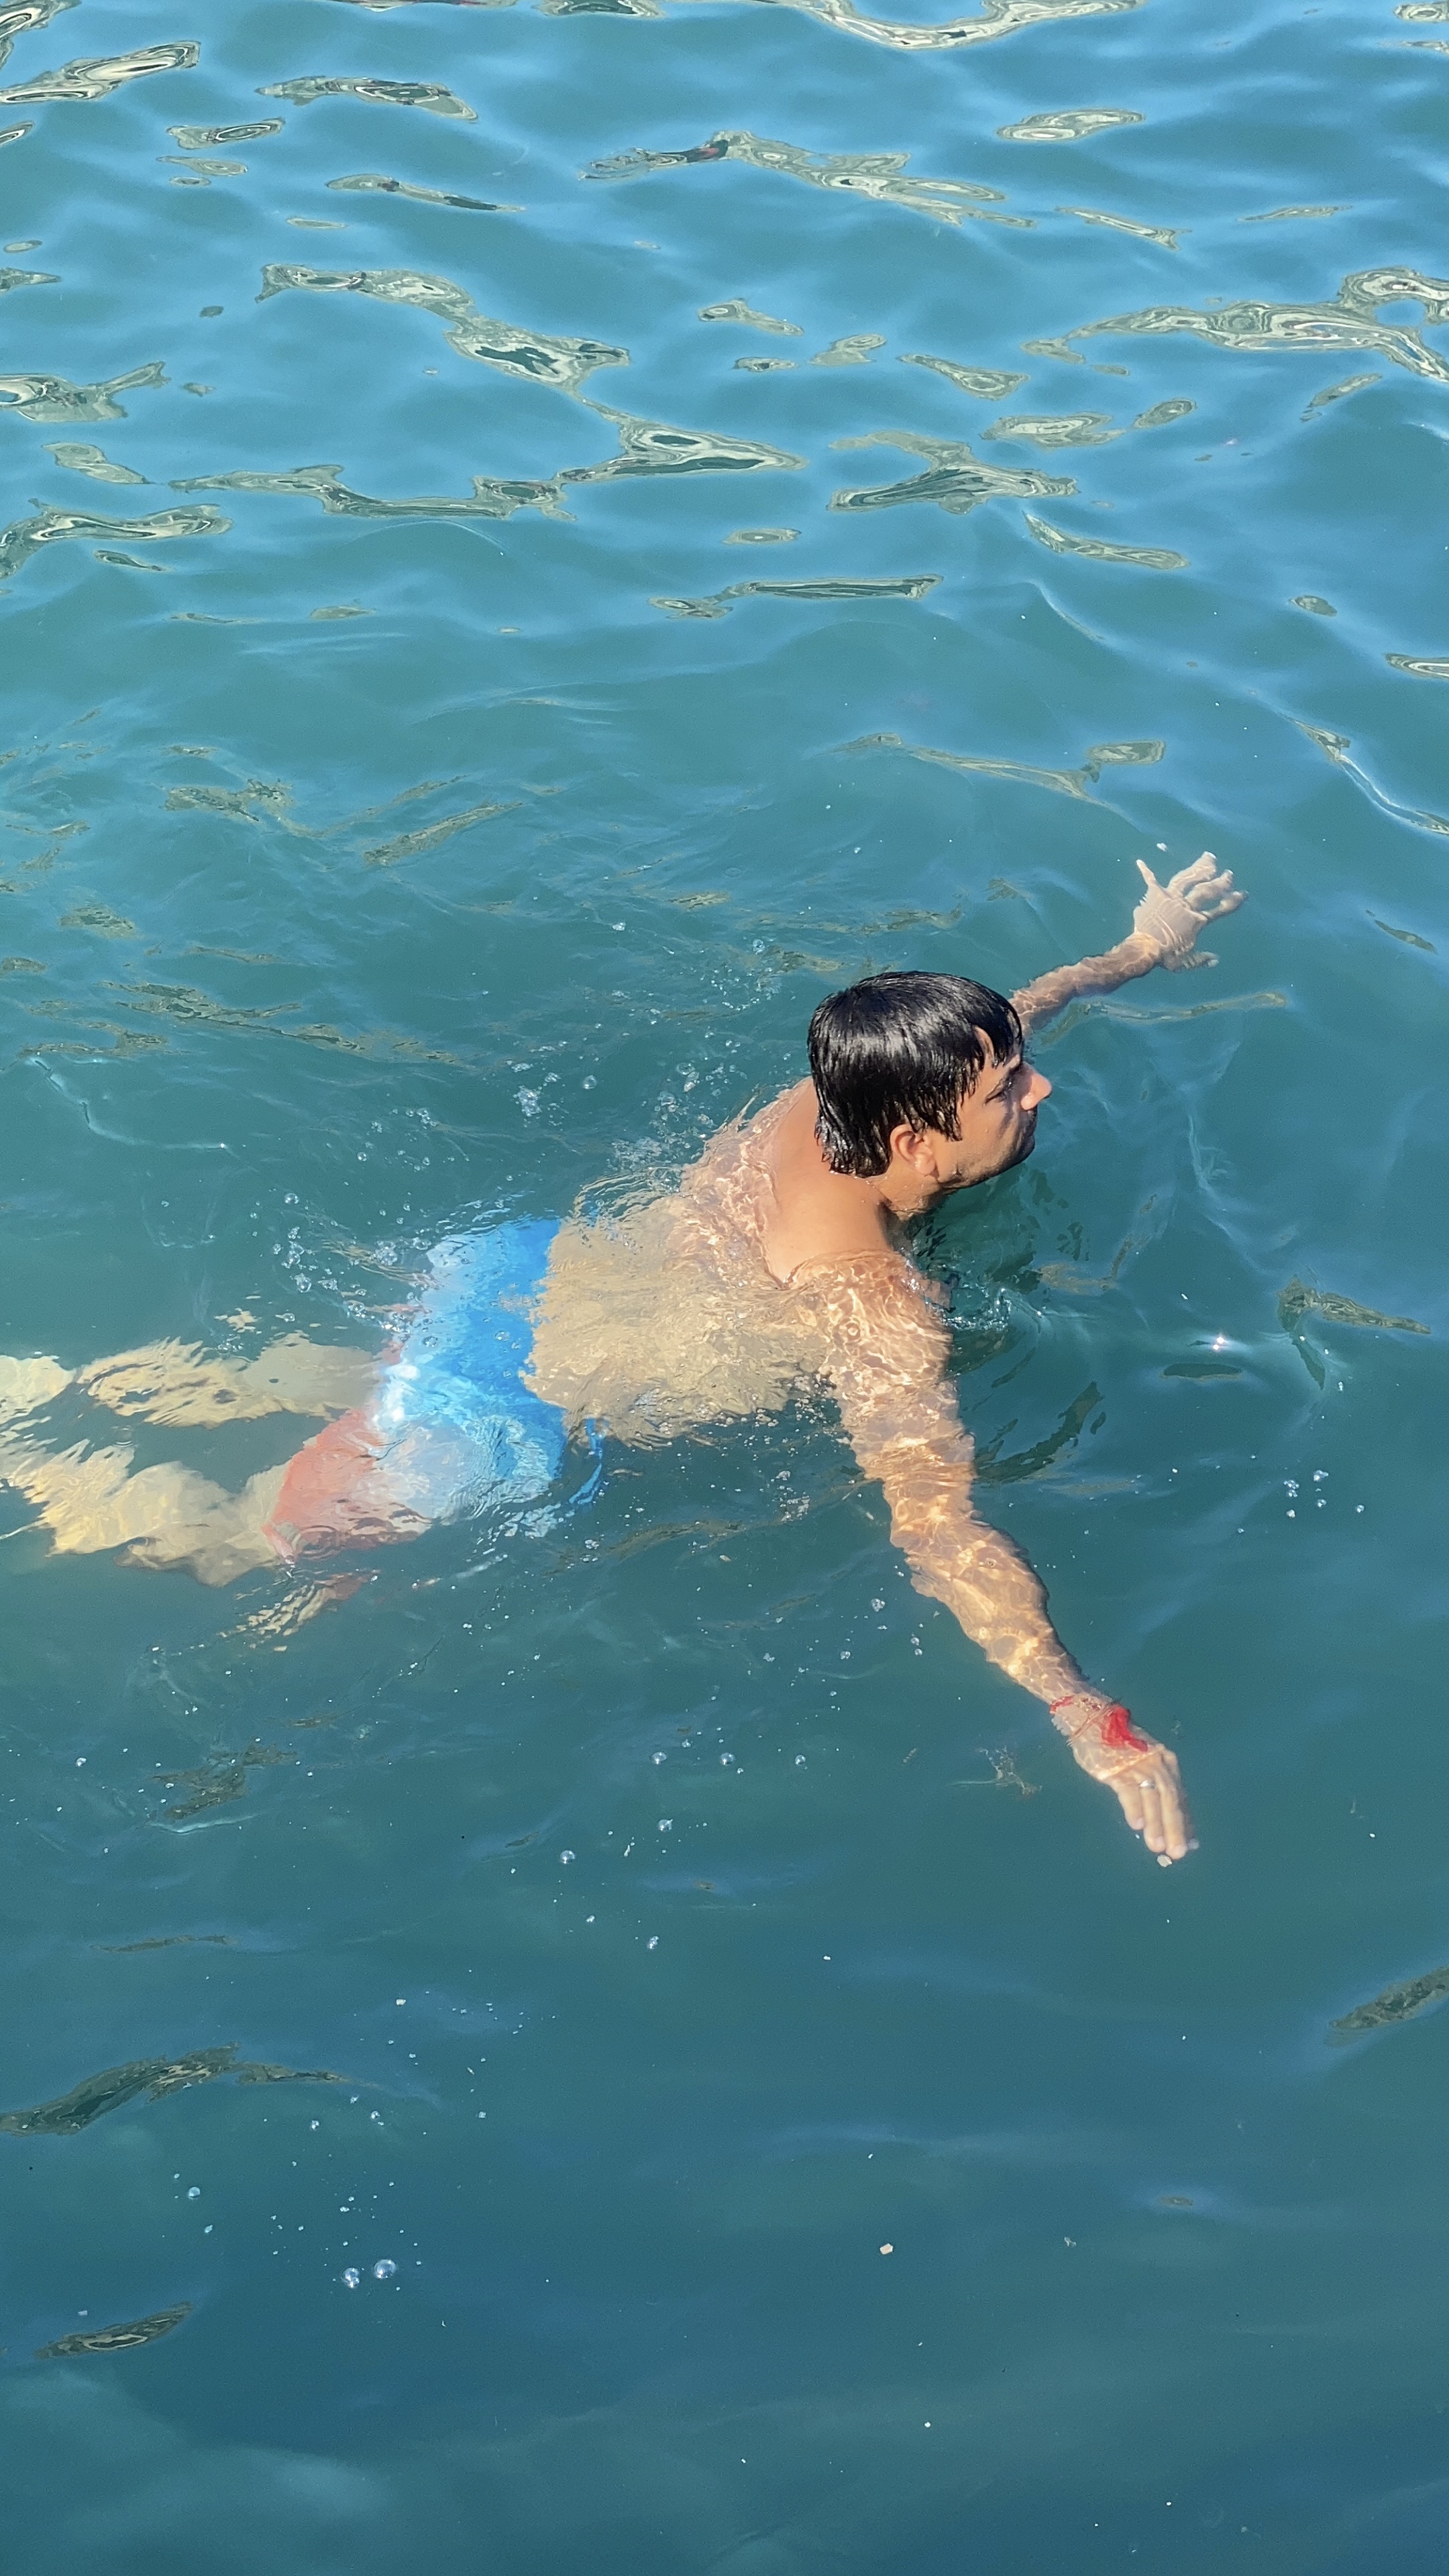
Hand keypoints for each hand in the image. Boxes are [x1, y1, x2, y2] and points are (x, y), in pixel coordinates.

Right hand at [1066, 1701, 1196, 1863]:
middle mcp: (1158, 1764)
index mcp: (1167, 1764)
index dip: (1185, 1822)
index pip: (1180, 1798)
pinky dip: (1133, 1807)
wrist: (1094, 1719)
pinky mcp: (1117, 1767)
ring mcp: (1138, 1765)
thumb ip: (1157, 1788)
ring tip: (1157, 1846)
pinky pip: (1128, 1789)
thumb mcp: (1144, 1763)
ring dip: (1156, 1823)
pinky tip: (1136, 1825)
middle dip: (1175, 1828)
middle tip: (1177, 1853)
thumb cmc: (1120, 1745)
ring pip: (1152, 1797)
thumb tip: (1169, 1819)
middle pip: (1170, 1800)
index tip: (1191, 1846)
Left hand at [1131, 852, 1243, 970]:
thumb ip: (1201, 960)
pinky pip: (1150, 880)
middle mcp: (1186, 905)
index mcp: (1197, 921)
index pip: (1220, 909)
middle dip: (1220, 882)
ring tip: (1209, 857)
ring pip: (1187, 878)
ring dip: (1198, 867)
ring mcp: (1170, 898)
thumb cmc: (1166, 956)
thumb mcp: (1186, 962)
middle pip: (1207, 890)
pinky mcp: (1154, 896)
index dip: (1232, 901)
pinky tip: (1140, 862)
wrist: (1146, 949)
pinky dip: (1146, 871)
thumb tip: (1216, 960)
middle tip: (1229, 874)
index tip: (1243, 894)